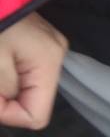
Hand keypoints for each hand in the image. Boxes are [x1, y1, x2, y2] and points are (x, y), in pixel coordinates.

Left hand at [0, 13, 67, 129]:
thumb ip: (4, 92)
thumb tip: (7, 106)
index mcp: (50, 61)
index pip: (37, 115)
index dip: (7, 114)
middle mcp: (57, 54)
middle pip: (33, 101)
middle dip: (4, 99)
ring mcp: (50, 45)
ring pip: (26, 87)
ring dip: (3, 87)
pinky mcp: (39, 41)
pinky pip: (24, 72)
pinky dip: (6, 75)